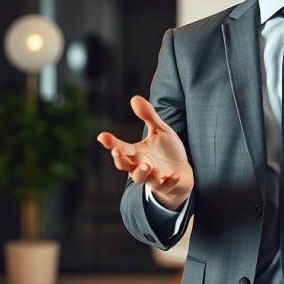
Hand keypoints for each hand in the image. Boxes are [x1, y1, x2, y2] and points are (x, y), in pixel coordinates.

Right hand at [97, 95, 193, 210]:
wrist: (182, 172)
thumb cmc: (167, 151)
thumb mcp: (160, 131)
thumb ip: (148, 116)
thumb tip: (134, 97)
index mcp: (136, 153)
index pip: (120, 148)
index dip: (111, 143)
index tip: (102, 136)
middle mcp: (140, 166)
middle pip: (125, 166)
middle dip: (120, 160)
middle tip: (117, 152)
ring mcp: (152, 177)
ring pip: (142, 179)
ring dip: (143, 173)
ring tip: (148, 166)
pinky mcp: (166, 185)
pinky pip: (165, 186)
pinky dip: (169, 181)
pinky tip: (174, 175)